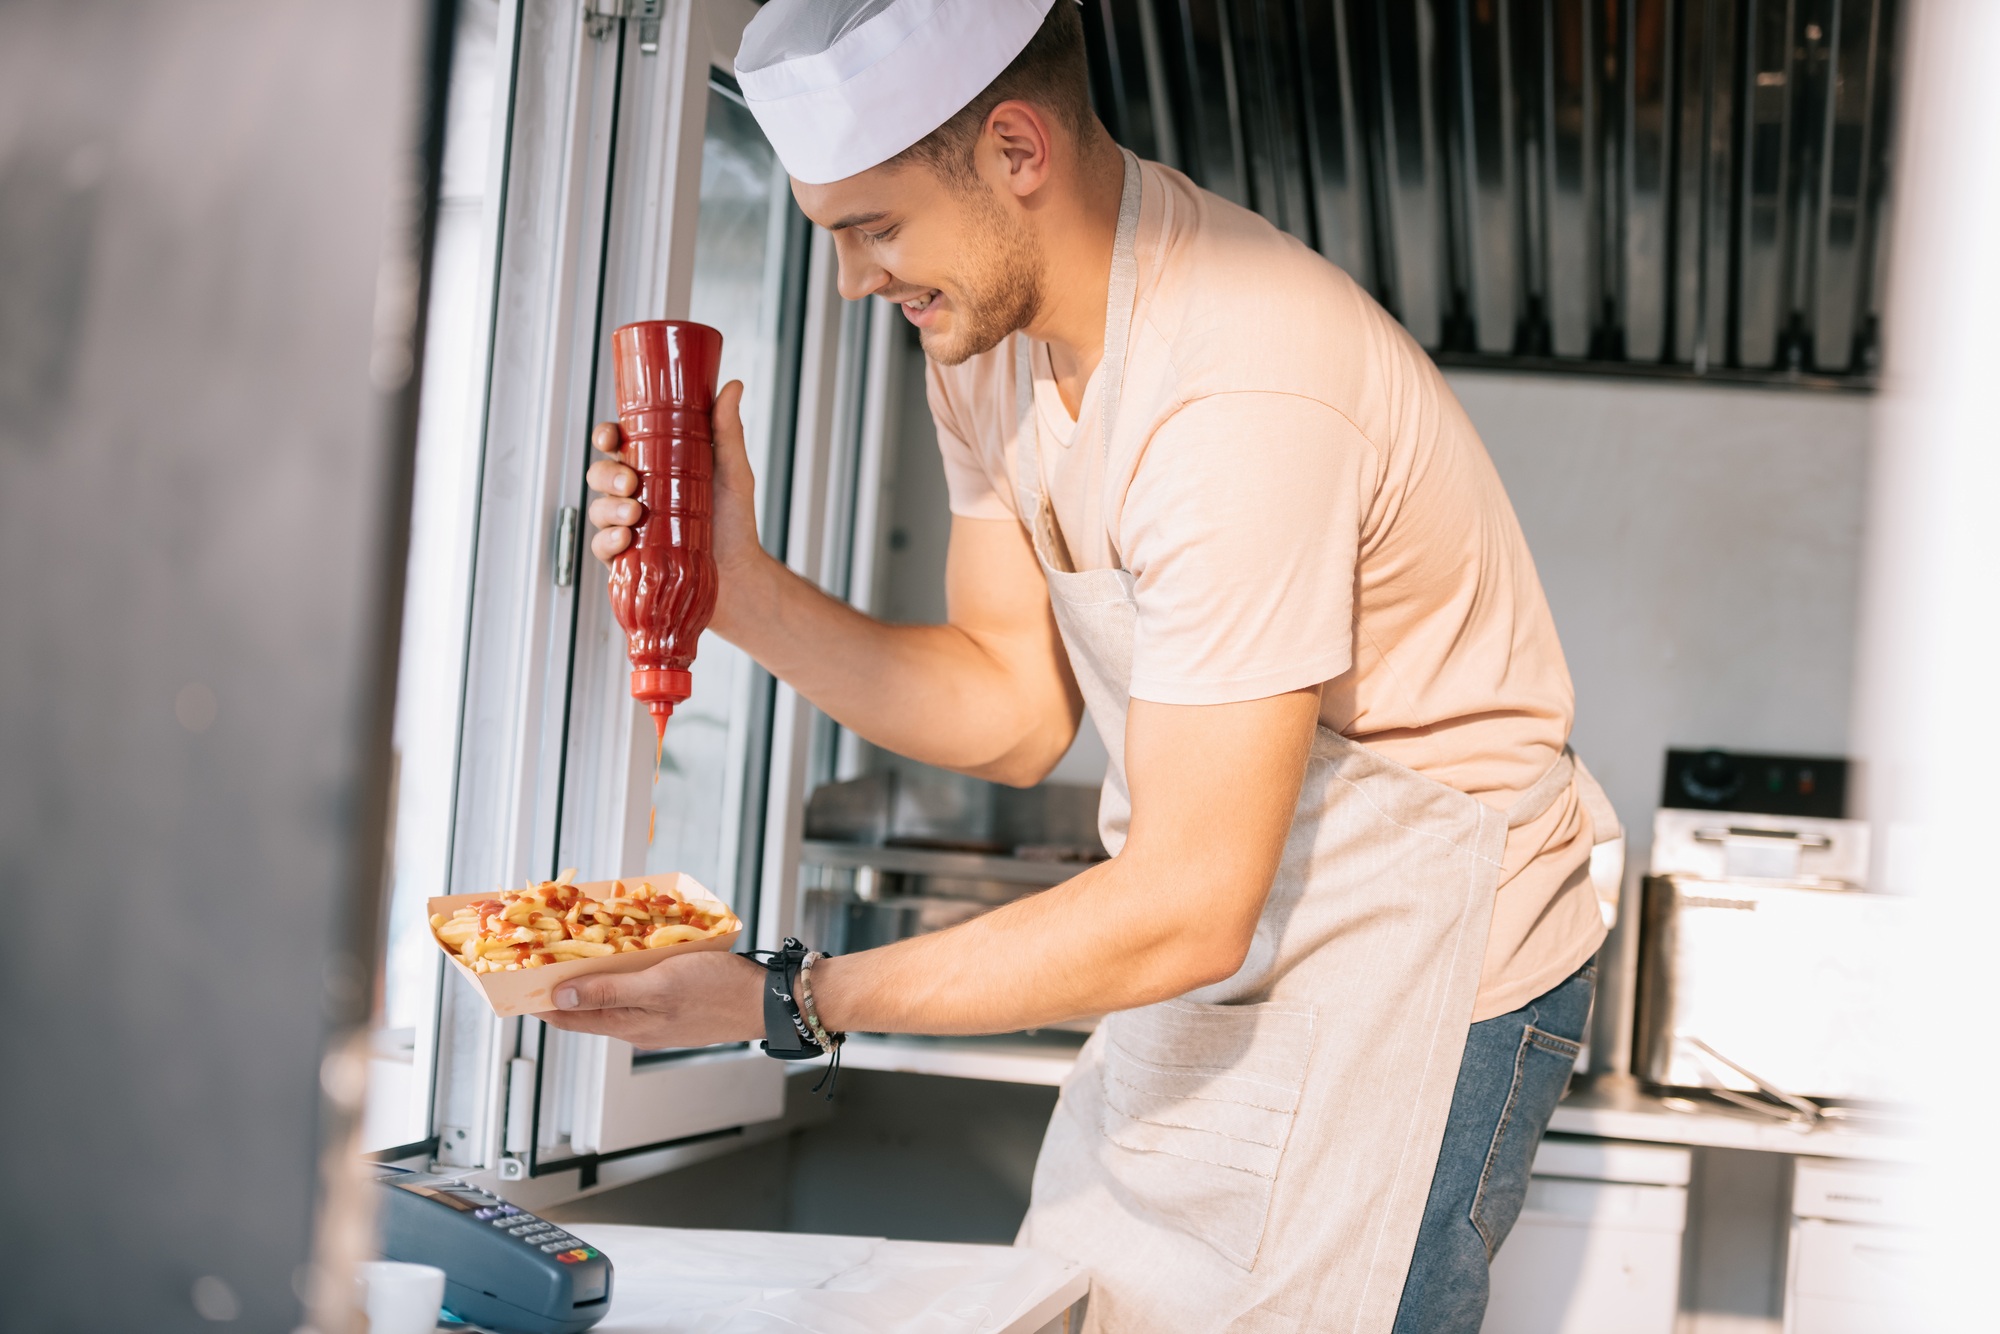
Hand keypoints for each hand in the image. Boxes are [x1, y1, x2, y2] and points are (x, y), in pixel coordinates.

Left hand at [537, 948, 766, 1048]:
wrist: (767, 1001)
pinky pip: (636, 992)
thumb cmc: (717, 990)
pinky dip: (621, 975)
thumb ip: (608, 992)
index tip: (515, 983)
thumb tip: (558, 1000)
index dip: (539, 1001)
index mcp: (629, 1025)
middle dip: (562, 987)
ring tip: (576, 953)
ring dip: (592, 979)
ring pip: (612, 999)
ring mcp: (658, 1018)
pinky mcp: (676, 1006)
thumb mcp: (658, 985)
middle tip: (541, 959)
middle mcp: (638, 1026)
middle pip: (588, 1008)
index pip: (569, 1018)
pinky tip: (625, 958)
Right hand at [585, 382, 766, 631]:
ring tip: (635, 513)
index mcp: (653, 467)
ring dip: (611, 508)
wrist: (738, 573)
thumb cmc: (733, 522)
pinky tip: (626, 539)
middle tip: (631, 482)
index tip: (612, 436)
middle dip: (608, 474)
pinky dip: (609, 541)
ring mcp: (628, 526)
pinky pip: (602, 547)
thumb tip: (732, 387)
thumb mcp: (733, 472)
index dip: (606, 436)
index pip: (617, 444)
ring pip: (599, 509)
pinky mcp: (626, 558)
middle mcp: (636, 494)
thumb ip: (727, 431)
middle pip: (601, 474)